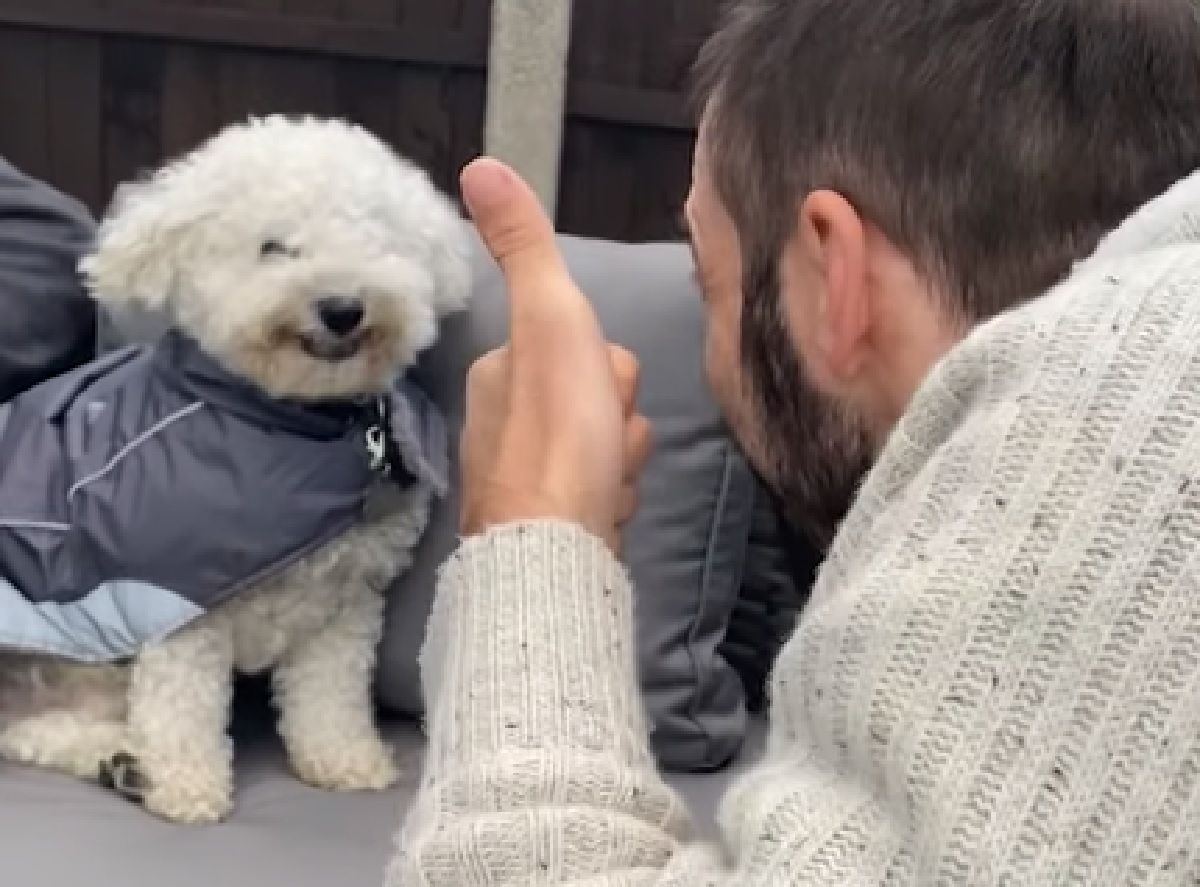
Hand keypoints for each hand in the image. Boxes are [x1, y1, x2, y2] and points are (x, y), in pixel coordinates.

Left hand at [457, 158, 650, 552]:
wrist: (557, 541)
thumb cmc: (560, 426)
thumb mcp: (550, 316)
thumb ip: (525, 246)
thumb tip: (479, 165)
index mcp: (501, 371)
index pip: (583, 346)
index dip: (607, 367)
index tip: (598, 391)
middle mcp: (503, 422)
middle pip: (599, 396)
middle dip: (618, 415)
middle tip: (606, 438)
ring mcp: (525, 478)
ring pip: (606, 445)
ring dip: (621, 458)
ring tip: (606, 478)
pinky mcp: (546, 524)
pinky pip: (600, 492)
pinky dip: (611, 497)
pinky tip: (604, 507)